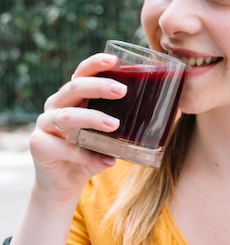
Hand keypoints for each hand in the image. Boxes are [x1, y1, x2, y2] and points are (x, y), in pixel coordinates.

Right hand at [30, 53, 126, 200]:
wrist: (64, 184)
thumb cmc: (92, 151)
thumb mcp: (114, 135)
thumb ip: (135, 123)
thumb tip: (175, 113)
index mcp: (75, 95)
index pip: (83, 72)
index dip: (96, 63)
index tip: (114, 60)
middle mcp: (57, 104)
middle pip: (74, 87)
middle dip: (99, 86)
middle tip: (122, 90)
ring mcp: (45, 124)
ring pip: (66, 116)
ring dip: (92, 118)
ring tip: (115, 125)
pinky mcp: (39, 146)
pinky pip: (62, 148)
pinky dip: (85, 155)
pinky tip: (106, 161)